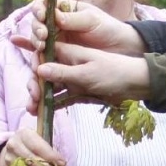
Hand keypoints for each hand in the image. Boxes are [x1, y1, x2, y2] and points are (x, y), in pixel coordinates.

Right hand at [0, 127, 66, 165]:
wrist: (15, 149)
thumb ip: (51, 152)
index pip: (37, 146)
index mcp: (23, 134)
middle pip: (32, 161)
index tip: (62, 164)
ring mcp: (10, 160)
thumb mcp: (41, 141)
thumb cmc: (34, 145)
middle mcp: (13, 146)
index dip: (51, 156)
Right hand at [14, 0, 146, 56]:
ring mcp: (56, 42)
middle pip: (37, 26)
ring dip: (35, 46)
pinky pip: (44, 58)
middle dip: (36, 32)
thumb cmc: (108, 28)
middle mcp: (56, 25)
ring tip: (40, 49)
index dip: (38, 11)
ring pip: (38, 43)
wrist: (121, 48)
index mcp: (63, 10)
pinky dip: (35, 60)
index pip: (43, 7)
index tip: (41, 17)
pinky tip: (29, 61)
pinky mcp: (59, 57)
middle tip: (42, 38)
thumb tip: (54, 17)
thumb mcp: (92, 21)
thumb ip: (74, 19)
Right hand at [32, 44, 152, 110]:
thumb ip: (63, 72)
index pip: (44, 52)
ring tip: (32, 109)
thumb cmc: (114, 72)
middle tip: (31, 98)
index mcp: (70, 51)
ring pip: (51, 87)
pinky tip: (43, 113)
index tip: (28, 75)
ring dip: (41, 97)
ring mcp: (73, 78)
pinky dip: (53, 104)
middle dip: (34, 84)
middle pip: (44, 72)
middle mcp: (68, 63)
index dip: (33, 61)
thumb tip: (38, 70)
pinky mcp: (78, 91)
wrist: (136, 84)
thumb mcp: (87, 72)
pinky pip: (62, 97)